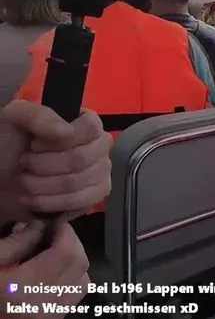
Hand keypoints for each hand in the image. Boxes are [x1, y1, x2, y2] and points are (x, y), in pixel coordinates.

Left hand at [0, 102, 112, 222]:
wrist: (0, 177)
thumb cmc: (8, 143)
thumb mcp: (13, 119)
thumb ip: (38, 116)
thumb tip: (67, 132)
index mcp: (84, 121)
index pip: (91, 128)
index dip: (59, 141)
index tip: (34, 145)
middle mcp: (99, 145)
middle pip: (82, 158)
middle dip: (44, 166)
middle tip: (25, 164)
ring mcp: (100, 171)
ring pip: (79, 182)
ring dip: (42, 185)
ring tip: (25, 182)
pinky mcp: (95, 195)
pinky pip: (82, 201)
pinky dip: (52, 202)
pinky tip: (34, 198)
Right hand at [1, 219, 89, 318]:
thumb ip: (15, 244)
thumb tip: (42, 227)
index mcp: (21, 292)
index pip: (67, 253)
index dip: (65, 232)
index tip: (53, 222)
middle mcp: (41, 314)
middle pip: (80, 268)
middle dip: (70, 246)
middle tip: (50, 234)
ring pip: (79, 287)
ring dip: (69, 267)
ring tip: (46, 256)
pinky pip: (66, 305)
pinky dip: (60, 287)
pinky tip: (38, 280)